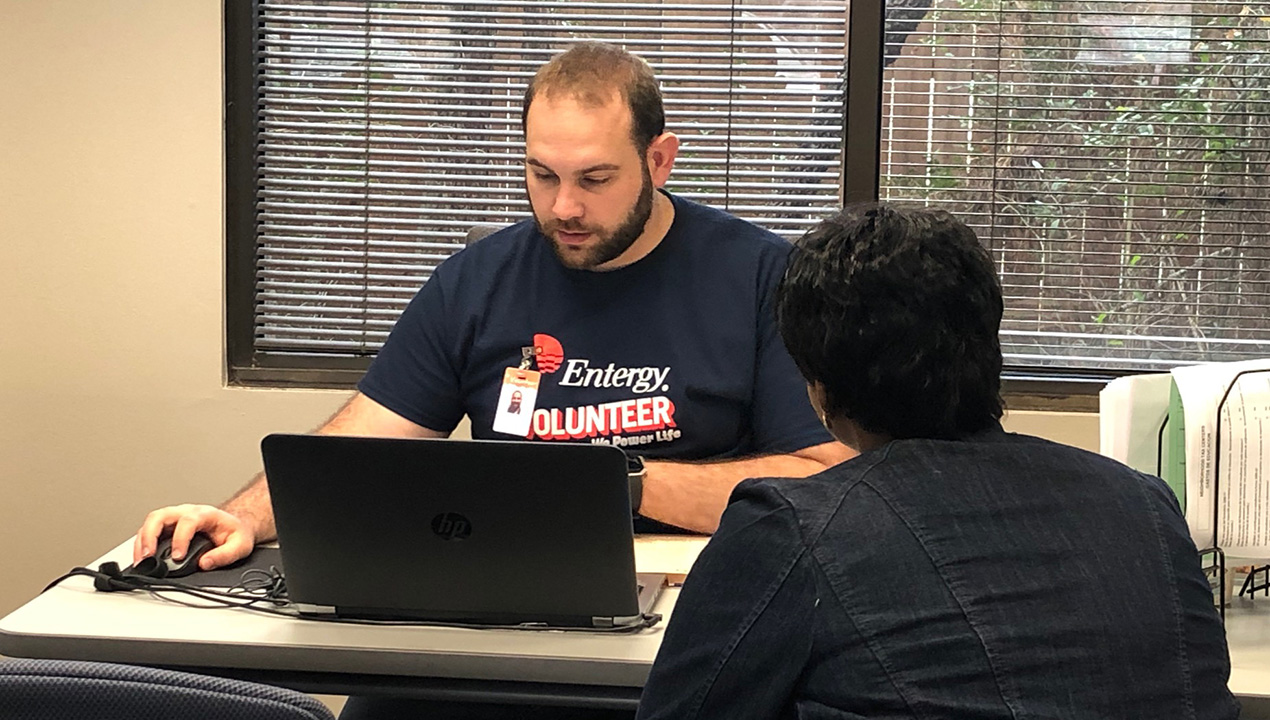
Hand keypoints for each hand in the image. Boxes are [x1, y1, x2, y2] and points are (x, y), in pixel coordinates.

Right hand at [132, 504, 257, 570]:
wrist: (234, 525)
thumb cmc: (235, 533)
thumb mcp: (240, 545)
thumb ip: (225, 555)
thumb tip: (205, 563)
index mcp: (205, 514)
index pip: (188, 521)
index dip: (180, 539)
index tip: (178, 556)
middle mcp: (186, 512)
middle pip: (161, 515)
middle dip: (151, 535)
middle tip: (148, 556)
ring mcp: (175, 517)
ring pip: (151, 521)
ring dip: (142, 541)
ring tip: (141, 561)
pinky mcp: (167, 526)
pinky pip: (148, 530)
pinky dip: (142, 544)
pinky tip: (141, 558)